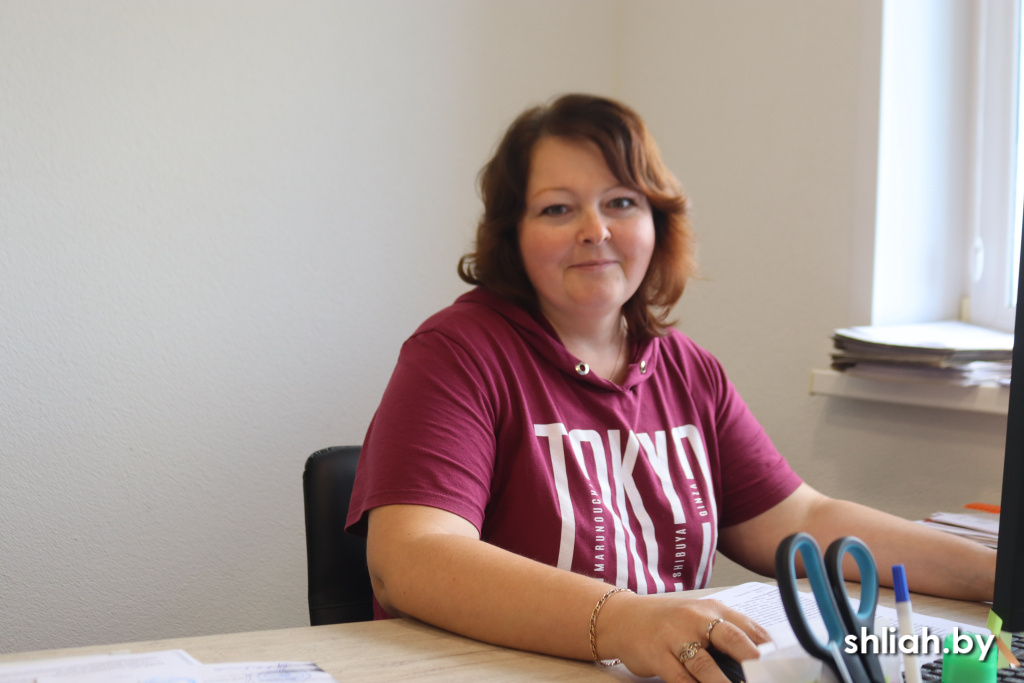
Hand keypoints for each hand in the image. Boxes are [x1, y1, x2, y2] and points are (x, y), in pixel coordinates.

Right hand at [595, 592, 769, 682]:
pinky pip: (681, 680)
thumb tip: (762, 661)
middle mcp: (695, 619)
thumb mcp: (699, 619)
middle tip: (766, 679)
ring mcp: (674, 637)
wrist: (622, 618)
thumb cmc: (668, 622)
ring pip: (705, 666)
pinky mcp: (657, 656)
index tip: (784, 668)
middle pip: (731, 639)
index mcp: (712, 609)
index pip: (748, 627)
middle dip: (752, 663)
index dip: (768, 649)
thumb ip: (727, 634)